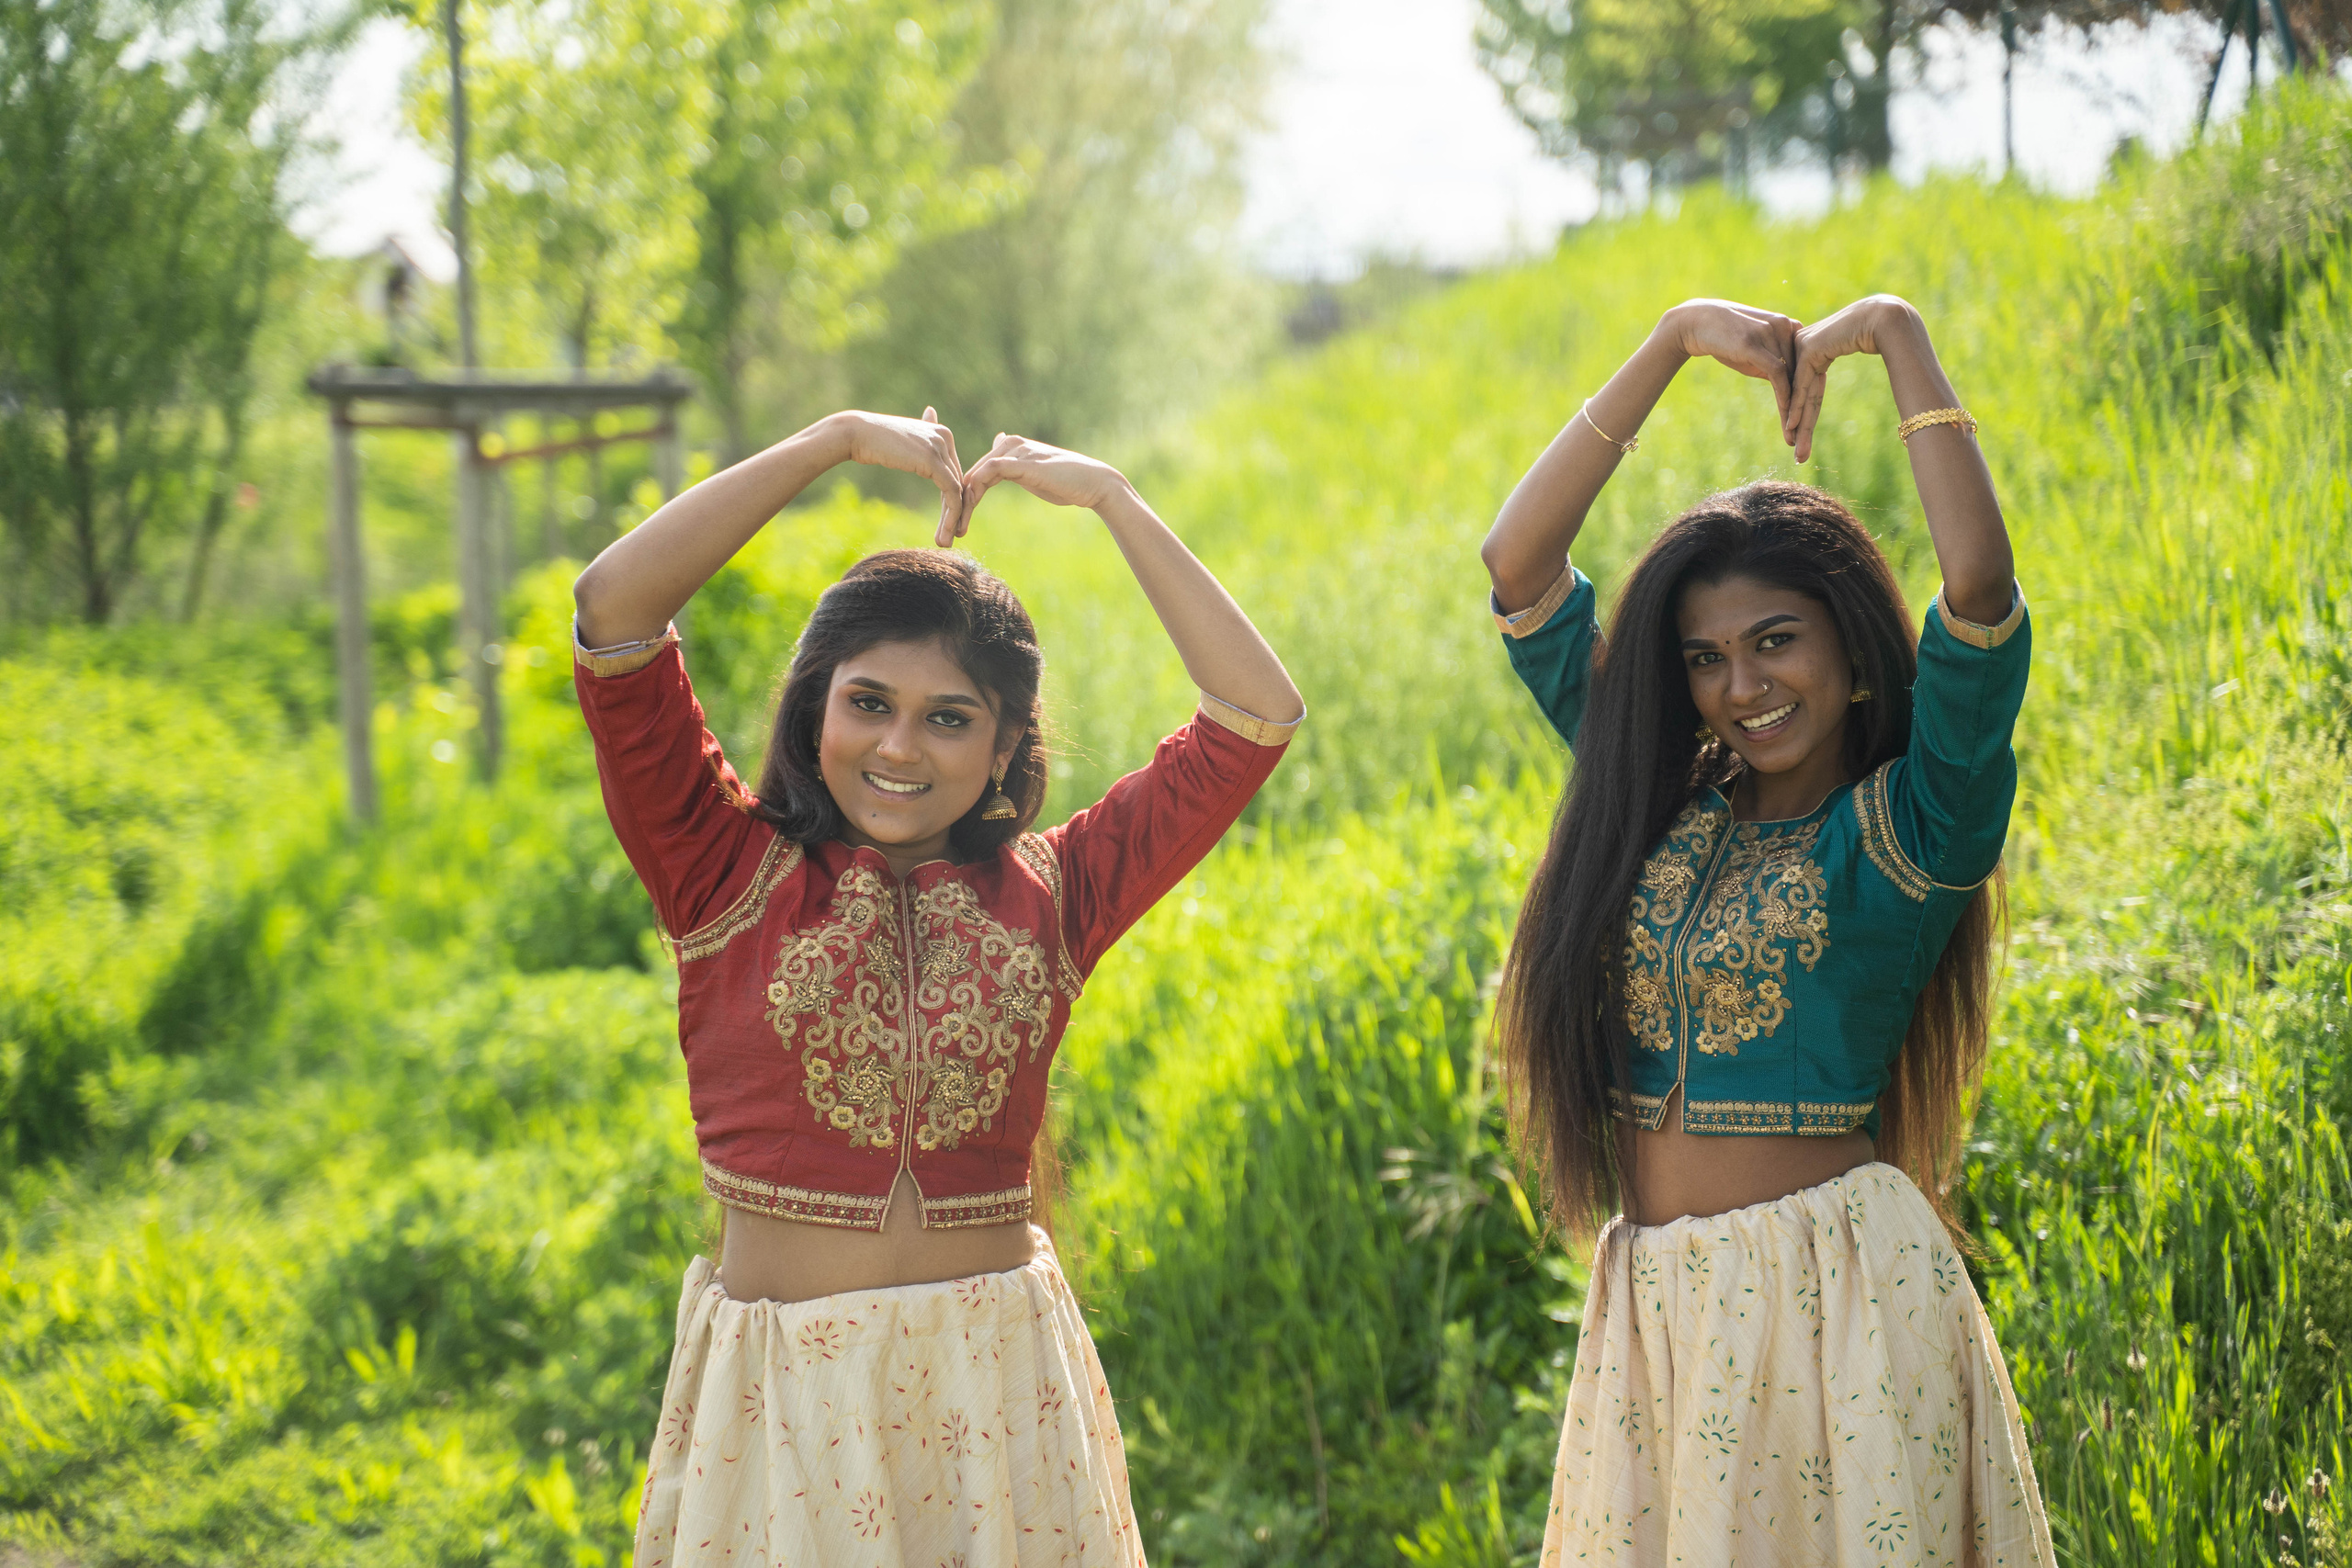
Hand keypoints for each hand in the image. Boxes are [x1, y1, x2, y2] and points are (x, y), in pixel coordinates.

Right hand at [838, 407, 966, 543]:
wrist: (856, 434)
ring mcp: (940, 447)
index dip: (952, 500)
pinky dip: (950, 515)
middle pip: (957, 482)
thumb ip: (918, 453)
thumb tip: (921, 457)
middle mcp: (945, 436)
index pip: (953, 472)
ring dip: (953, 519)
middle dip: (955, 513)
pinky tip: (945, 532)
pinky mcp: (933, 459)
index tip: (948, 524)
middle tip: (952, 537)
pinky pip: (951, 492)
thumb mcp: (903, 446)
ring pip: (957, 490)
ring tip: (946, 542)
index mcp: (941, 432)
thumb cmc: (872, 442)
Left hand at [959, 434, 1128, 526]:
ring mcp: (1015, 451)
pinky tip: (966, 512)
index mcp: (1009, 447)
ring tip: (954, 528)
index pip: (975, 473)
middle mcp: (1009, 444)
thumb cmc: (1067, 483)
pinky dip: (973, 493)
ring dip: (960, 503)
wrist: (1093, 483)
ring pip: (975, 475)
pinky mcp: (1021, 462)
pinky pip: (988, 473)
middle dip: (955, 504)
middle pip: (971, 474)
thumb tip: (999, 444)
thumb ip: (1013, 467)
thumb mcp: (1033, 474)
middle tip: (945, 532)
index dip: (960, 499)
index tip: (952, 525)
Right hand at [1661, 299, 1801, 427]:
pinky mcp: (1754, 343)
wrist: (1696, 323)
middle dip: (1804, 402)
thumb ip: (1772, 365)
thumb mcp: (1753, 353)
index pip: (1807, 361)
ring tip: (1795, 430)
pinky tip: (1786, 413)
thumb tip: (1787, 387)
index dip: (1810, 390)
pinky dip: (1784, 394)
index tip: (1810, 416)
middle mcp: (1784, 326)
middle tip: (1805, 431)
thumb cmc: (1725, 339)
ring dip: (1794, 406)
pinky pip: (1777, 373)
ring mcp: (1769, 332)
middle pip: (1803, 370)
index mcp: (1788, 326)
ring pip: (1792, 375)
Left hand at [1786, 295, 1914, 462]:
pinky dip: (1797, 407)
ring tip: (1796, 451)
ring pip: (1798, 393)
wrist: (1886, 318)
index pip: (1808, 388)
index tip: (1801, 439)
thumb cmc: (1885, 333)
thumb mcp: (1859, 350)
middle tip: (1797, 453)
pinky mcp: (1808, 349)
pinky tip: (1792, 427)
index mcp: (1816, 346)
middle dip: (1799, 426)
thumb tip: (1863, 355)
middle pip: (1801, 395)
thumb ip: (1847, 354)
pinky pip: (1801, 385)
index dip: (1805, 414)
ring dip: (1797, 425)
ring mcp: (1804, 346)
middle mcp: (1805, 346)